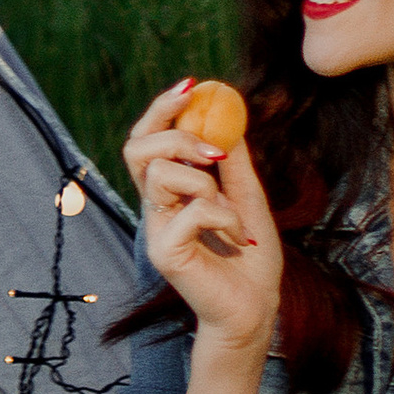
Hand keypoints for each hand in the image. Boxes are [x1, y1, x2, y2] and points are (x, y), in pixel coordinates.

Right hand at [122, 80, 282, 359]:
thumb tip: (228, 117)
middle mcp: (155, 207)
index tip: (191, 86)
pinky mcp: (164, 252)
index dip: (162, 109)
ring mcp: (156, 230)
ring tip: (231, 212)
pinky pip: (192, 210)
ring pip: (162, 175)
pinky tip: (234, 237)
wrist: (255, 307)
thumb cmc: (250, 260)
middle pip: (137, 149)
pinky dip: (223, 216)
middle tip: (213, 149)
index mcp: (170, 191)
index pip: (149, 139)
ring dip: (208, 184)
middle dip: (175, 136)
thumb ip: (234, 162)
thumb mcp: (247, 197)